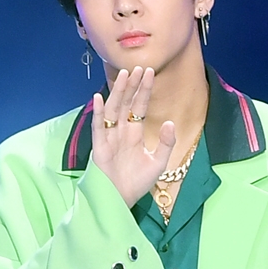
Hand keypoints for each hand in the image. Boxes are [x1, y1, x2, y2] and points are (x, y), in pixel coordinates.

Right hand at [91, 66, 176, 208]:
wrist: (121, 201)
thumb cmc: (137, 184)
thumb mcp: (158, 163)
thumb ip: (165, 144)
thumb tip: (169, 122)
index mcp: (134, 134)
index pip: (139, 107)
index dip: (144, 90)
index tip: (149, 72)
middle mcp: (121, 132)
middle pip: (126, 103)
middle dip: (132, 85)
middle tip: (138, 67)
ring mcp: (109, 138)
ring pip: (113, 110)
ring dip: (117, 92)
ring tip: (124, 75)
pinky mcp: (99, 147)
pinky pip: (98, 127)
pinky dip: (98, 113)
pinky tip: (100, 98)